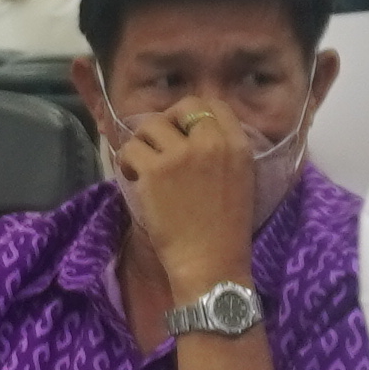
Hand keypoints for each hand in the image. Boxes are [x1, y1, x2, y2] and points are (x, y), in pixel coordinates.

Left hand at [109, 96, 263, 295]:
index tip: (181, 132)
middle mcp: (211, 142)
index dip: (193, 115)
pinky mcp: (154, 171)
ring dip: (143, 143)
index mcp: (238, 145)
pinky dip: (127, 163)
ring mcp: (181, 155)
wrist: (212, 263)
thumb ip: (223, 152)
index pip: (214, 105)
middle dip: (167, 123)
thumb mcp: (241, 181)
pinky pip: (130, 149)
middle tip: (159, 147)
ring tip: (144, 166)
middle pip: (183, 107)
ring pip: (150, 126)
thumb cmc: (226, 232)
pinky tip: (134, 179)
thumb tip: (193, 134)